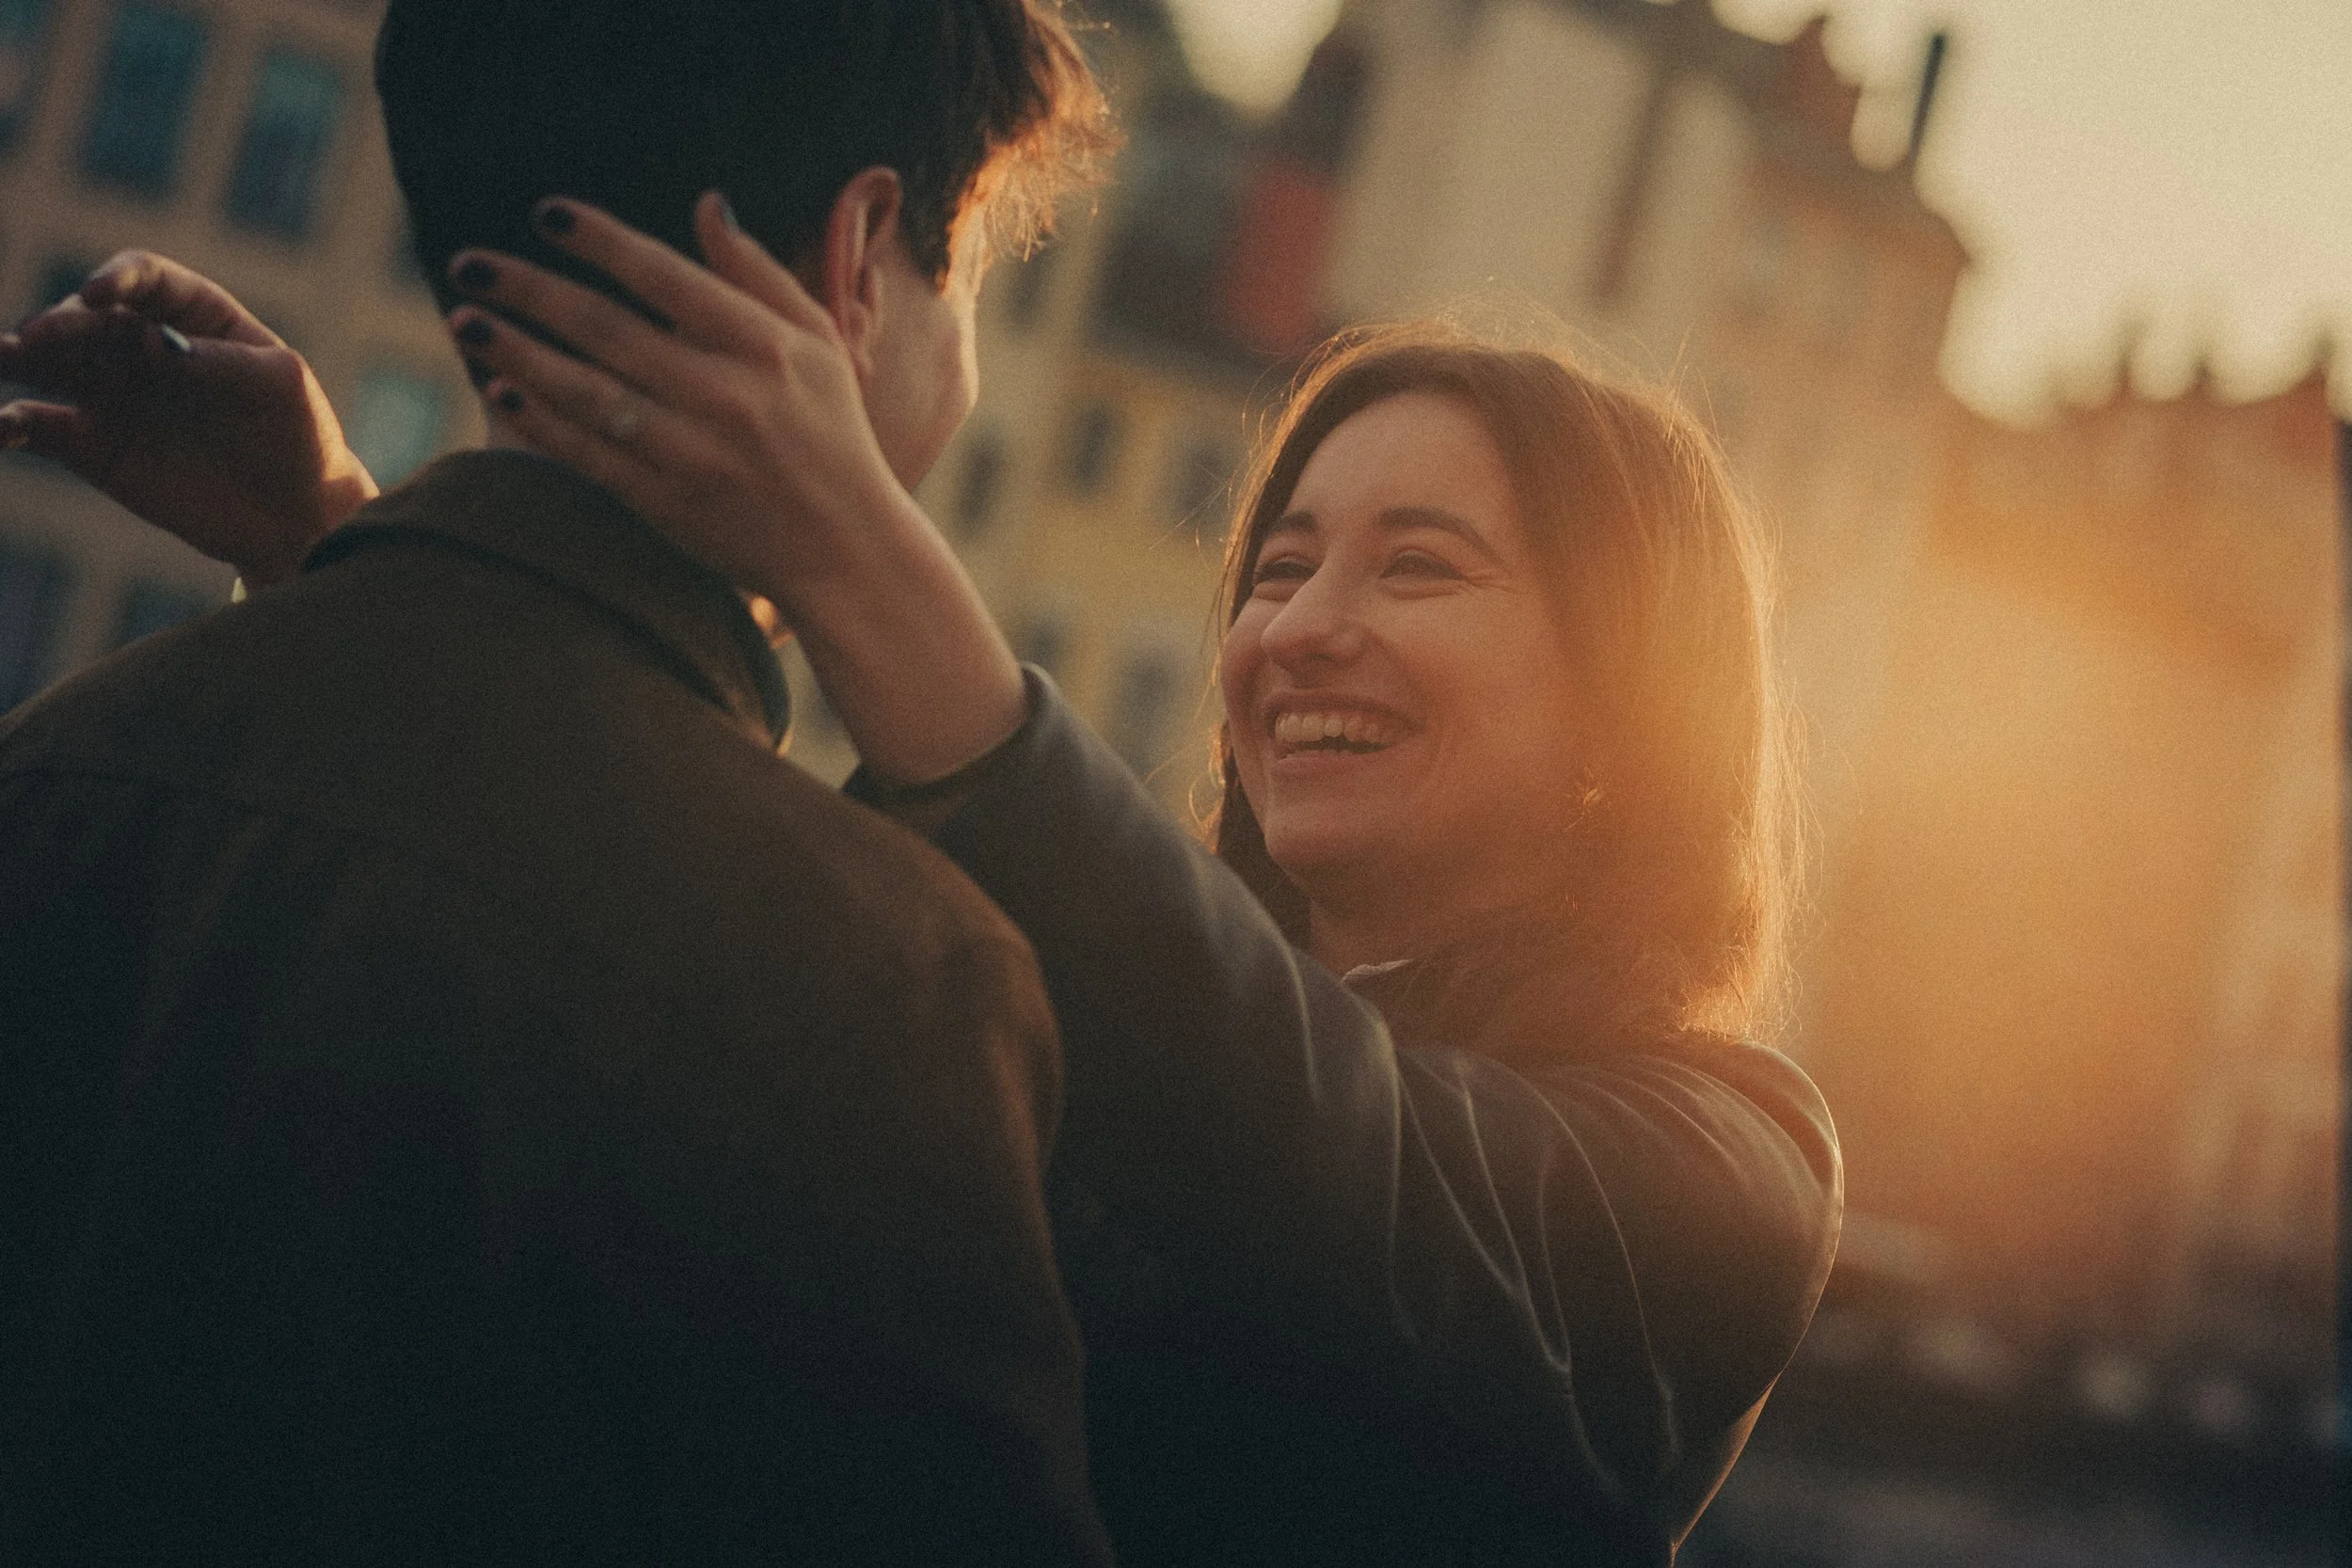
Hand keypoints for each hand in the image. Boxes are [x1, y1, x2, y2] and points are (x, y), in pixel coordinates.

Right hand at [0, 253, 377, 585]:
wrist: (294, 517)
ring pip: (47, 361)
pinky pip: (37, 424)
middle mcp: (140, 344)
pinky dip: (11, 422)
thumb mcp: (277, 387)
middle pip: (86, 319)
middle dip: (60, 324)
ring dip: (15, 357)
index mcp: (194, 316)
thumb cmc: (298, 437)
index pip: (144, 279)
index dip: (117, 280)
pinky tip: (3, 427)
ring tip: (0, 358)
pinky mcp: (90, 443)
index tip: (98, 297)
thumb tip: (151, 346)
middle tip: (38, 340)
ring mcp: (110, 391)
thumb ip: (218, 361)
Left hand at [446, 194, 1024, 784]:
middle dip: (530, 291)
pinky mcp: (668, 505)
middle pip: (609, 330)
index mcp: (765, 346)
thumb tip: (705, 204)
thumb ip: (758, 274)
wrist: (847, 550)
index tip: (547, 214)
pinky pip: (590, 455)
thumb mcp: (818, 343)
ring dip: (517, 353)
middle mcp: (727, 395)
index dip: (601, 241)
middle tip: (467, 263)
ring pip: (587, 392)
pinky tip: (501, 390)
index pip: (667, 277)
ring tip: (464, 321)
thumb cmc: (831, 434)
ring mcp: (694, 453)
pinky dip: (542, 423)